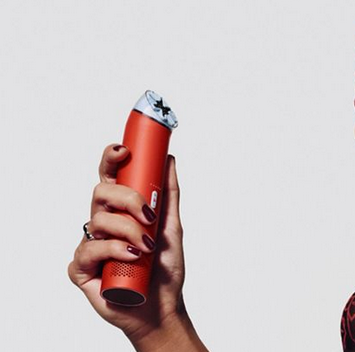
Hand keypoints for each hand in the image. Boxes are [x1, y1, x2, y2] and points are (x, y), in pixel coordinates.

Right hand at [68, 144, 188, 343]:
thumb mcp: (172, 226)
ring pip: (98, 220)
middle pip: (100, 192)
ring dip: (129, 230)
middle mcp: (103, 223)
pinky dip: (114, 251)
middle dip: (127, 198)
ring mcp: (90, 244)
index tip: (124, 150)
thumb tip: (169, 159)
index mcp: (121, 210)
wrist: (162, 306)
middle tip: (149, 215)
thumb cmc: (164, 268)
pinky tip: (131, 257)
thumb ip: (169, 194)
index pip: (109, 177)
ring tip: (147, 247)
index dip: (111, 159)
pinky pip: (89, 250)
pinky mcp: (81, 268)